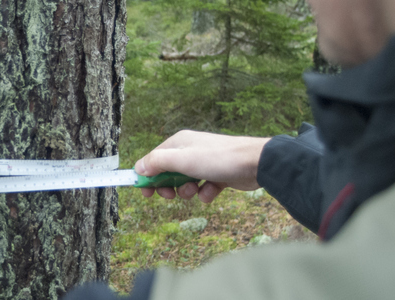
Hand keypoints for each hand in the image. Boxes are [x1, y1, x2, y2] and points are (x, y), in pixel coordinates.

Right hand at [133, 130, 269, 202]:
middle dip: (168, 187)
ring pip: (185, 183)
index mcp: (178, 143)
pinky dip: (205, 193)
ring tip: (196, 190)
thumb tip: (138, 168)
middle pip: (168, 173)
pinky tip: (212, 191)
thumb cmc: (218, 158)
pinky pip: (204, 188)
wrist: (256, 163)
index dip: (147, 176)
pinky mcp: (218, 175)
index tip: (144, 192)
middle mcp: (190, 151)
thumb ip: (157, 162)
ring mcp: (204, 163)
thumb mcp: (182, 160)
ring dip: (187, 191)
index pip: (154, 160)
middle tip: (171, 195)